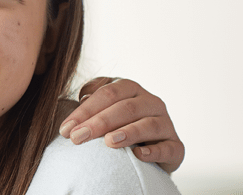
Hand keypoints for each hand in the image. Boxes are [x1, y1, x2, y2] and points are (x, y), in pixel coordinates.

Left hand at [58, 77, 183, 172]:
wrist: (146, 147)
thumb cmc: (116, 122)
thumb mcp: (101, 106)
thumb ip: (91, 97)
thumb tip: (83, 96)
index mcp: (131, 88)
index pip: (107, 94)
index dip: (85, 110)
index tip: (65, 129)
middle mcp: (151, 102)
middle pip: (125, 108)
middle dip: (98, 123)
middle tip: (77, 138)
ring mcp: (166, 124)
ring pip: (149, 125)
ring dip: (128, 133)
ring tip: (108, 142)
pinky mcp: (176, 146)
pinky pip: (169, 148)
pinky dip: (154, 152)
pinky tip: (138, 155)